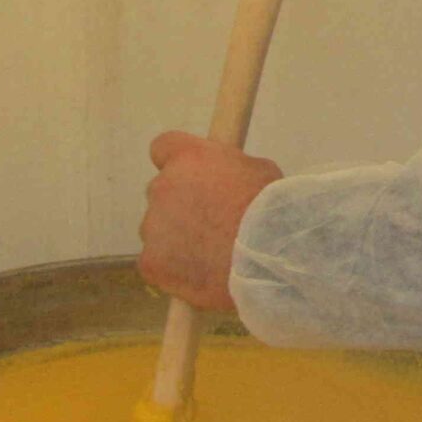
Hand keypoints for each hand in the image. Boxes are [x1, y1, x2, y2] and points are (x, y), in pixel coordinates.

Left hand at [137, 131, 283, 311]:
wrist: (265, 256)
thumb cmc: (269, 208)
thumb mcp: (258, 170)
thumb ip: (229, 171)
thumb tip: (227, 180)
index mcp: (187, 157)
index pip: (163, 147)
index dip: (177, 163)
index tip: (191, 176)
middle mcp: (162, 186)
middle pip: (162, 193)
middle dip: (180, 205)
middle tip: (211, 223)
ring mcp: (152, 226)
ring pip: (158, 230)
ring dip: (177, 238)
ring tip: (212, 255)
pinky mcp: (151, 262)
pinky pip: (157, 263)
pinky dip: (174, 270)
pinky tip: (202, 274)